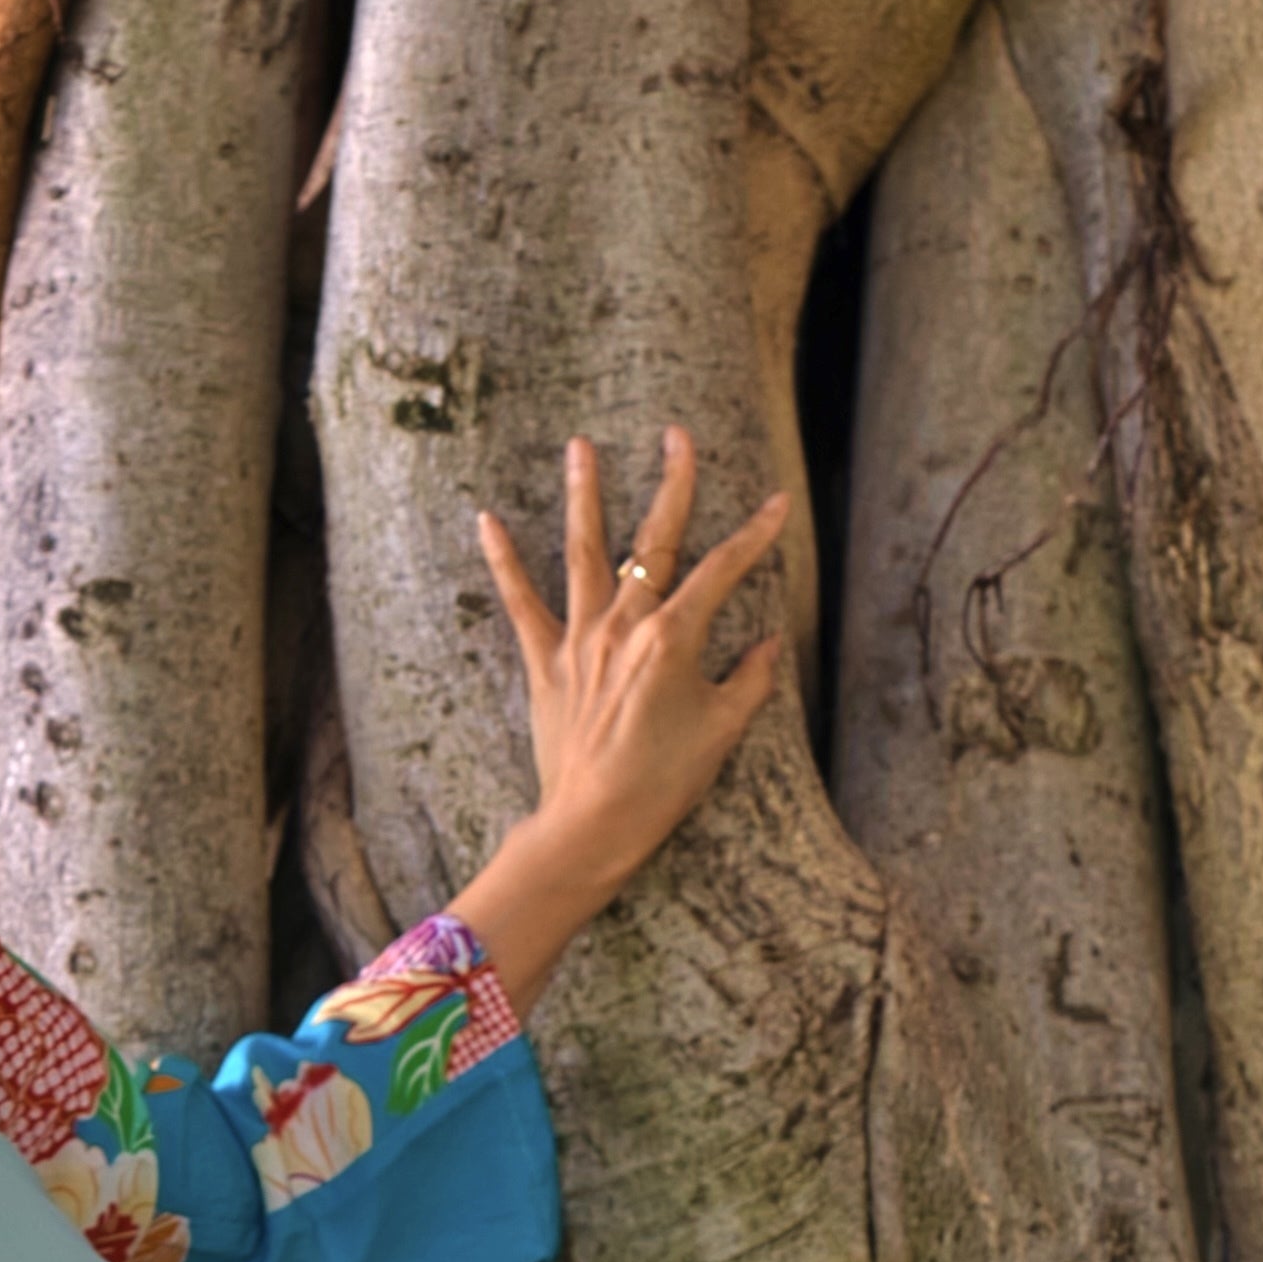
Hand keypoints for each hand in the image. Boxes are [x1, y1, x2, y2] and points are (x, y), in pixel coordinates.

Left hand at [454, 431, 787, 1006]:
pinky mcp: (545, 663)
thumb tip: (767, 646)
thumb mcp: (722, 732)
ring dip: (584, 494)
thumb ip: (750, 681)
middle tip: (677, 436)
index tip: (776, 503)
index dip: (754, 535)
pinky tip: (486, 519)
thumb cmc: (662, 784)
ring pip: (583, 551)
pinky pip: (520, 603)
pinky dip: (503, 562)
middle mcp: (624, 625)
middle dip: (673, 483)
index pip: (723, 570)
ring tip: (581, 445)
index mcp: (673, 638)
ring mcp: (580, 640)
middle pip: (653, 539)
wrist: (592, 825)